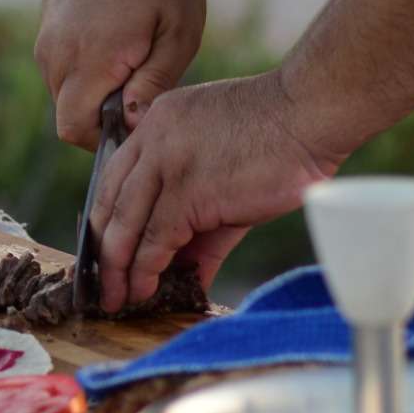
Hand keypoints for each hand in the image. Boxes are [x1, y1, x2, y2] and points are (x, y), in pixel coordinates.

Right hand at [35, 0, 205, 149]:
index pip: (76, 130)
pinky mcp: (45, 32)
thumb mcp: (179, 28)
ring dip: (97, 92)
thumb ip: (155, 83)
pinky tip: (119, 39)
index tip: (142, 112)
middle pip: (71, 117)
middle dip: (105, 116)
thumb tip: (133, 123)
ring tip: (135, 55)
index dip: (108, 136)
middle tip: (146, 82)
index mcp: (91, 57)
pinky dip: (88, 71)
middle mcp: (57, 55)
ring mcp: (46, 43)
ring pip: (66, 96)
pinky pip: (64, 72)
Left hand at [88, 72, 343, 311]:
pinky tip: (146, 290)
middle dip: (104, 251)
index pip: (114, 178)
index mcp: (156, 123)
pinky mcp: (188, 192)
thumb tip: (188, 263)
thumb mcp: (219, 161)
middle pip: (111, 203)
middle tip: (104, 285)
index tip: (106, 250)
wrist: (310, 113)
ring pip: (127, 224)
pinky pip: (157, 239)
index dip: (106, 219)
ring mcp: (166, 164)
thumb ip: (197, 209)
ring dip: (120, 269)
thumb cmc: (279, 135)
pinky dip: (148, 270)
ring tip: (120, 299)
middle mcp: (152, 140)